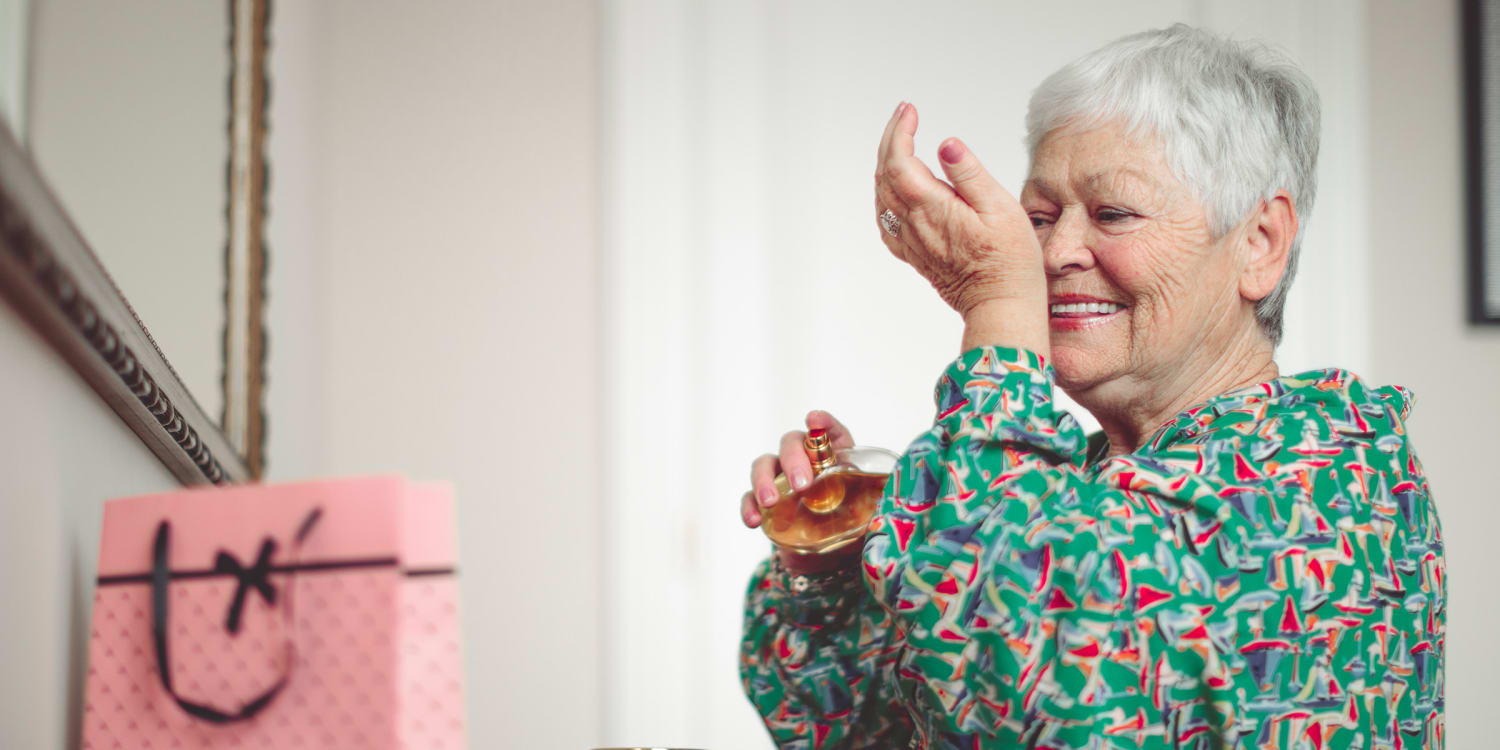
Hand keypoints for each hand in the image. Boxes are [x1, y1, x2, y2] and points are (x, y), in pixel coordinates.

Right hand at [741, 411, 864, 573]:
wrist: (832, 560)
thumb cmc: (854, 525)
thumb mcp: (872, 513)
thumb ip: (880, 502)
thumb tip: (894, 500)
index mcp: (835, 457)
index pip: (829, 432)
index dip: (823, 423)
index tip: (814, 419)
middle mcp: (805, 462)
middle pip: (791, 443)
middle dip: (793, 459)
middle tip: (803, 485)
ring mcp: (781, 481)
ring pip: (764, 465)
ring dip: (763, 480)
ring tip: (771, 501)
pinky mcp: (766, 505)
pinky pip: (749, 498)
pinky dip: (748, 506)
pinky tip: (753, 520)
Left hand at [874, 102, 1049, 350]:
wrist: (1000, 305)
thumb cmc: (1009, 261)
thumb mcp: (1000, 209)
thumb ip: (969, 175)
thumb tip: (946, 145)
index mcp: (931, 208)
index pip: (899, 160)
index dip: (900, 131)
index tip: (910, 110)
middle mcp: (913, 225)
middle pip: (884, 174)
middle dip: (891, 139)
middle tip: (904, 115)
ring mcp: (910, 241)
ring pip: (881, 196)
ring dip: (885, 164)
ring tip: (900, 141)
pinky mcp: (914, 254)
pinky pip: (886, 219)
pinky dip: (884, 194)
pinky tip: (894, 189)